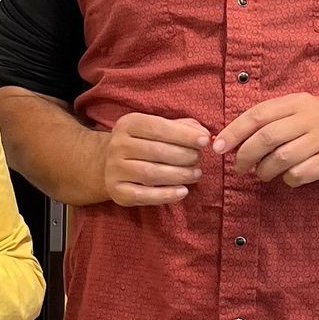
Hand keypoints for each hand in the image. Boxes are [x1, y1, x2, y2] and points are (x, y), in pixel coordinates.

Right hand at [96, 113, 211, 207]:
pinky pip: (144, 195)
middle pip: (156, 151)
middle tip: (198, 159)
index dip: (183, 134)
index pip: (158, 127)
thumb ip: (182, 128)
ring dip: (179, 175)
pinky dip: (166, 195)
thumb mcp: (159, 128)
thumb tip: (203, 135)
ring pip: (151, 174)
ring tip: (195, 174)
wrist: (114, 162)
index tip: (204, 141)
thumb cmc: (145, 143)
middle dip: (184, 156)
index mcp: (128, 124)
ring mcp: (114, 169)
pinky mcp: (116, 191)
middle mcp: (117, 145)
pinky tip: (183, 191)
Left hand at [214, 93, 318, 185]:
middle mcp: (310, 118)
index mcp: (298, 102)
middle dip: (245, 156)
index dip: (233, 132)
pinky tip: (289, 176)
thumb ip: (270, 119)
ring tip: (262, 173)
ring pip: (280, 159)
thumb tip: (231, 139)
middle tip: (239, 167)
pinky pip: (297, 175)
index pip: (257, 115)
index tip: (218, 147)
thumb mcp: (301, 110)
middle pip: (266, 138)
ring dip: (264, 170)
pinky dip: (286, 179)